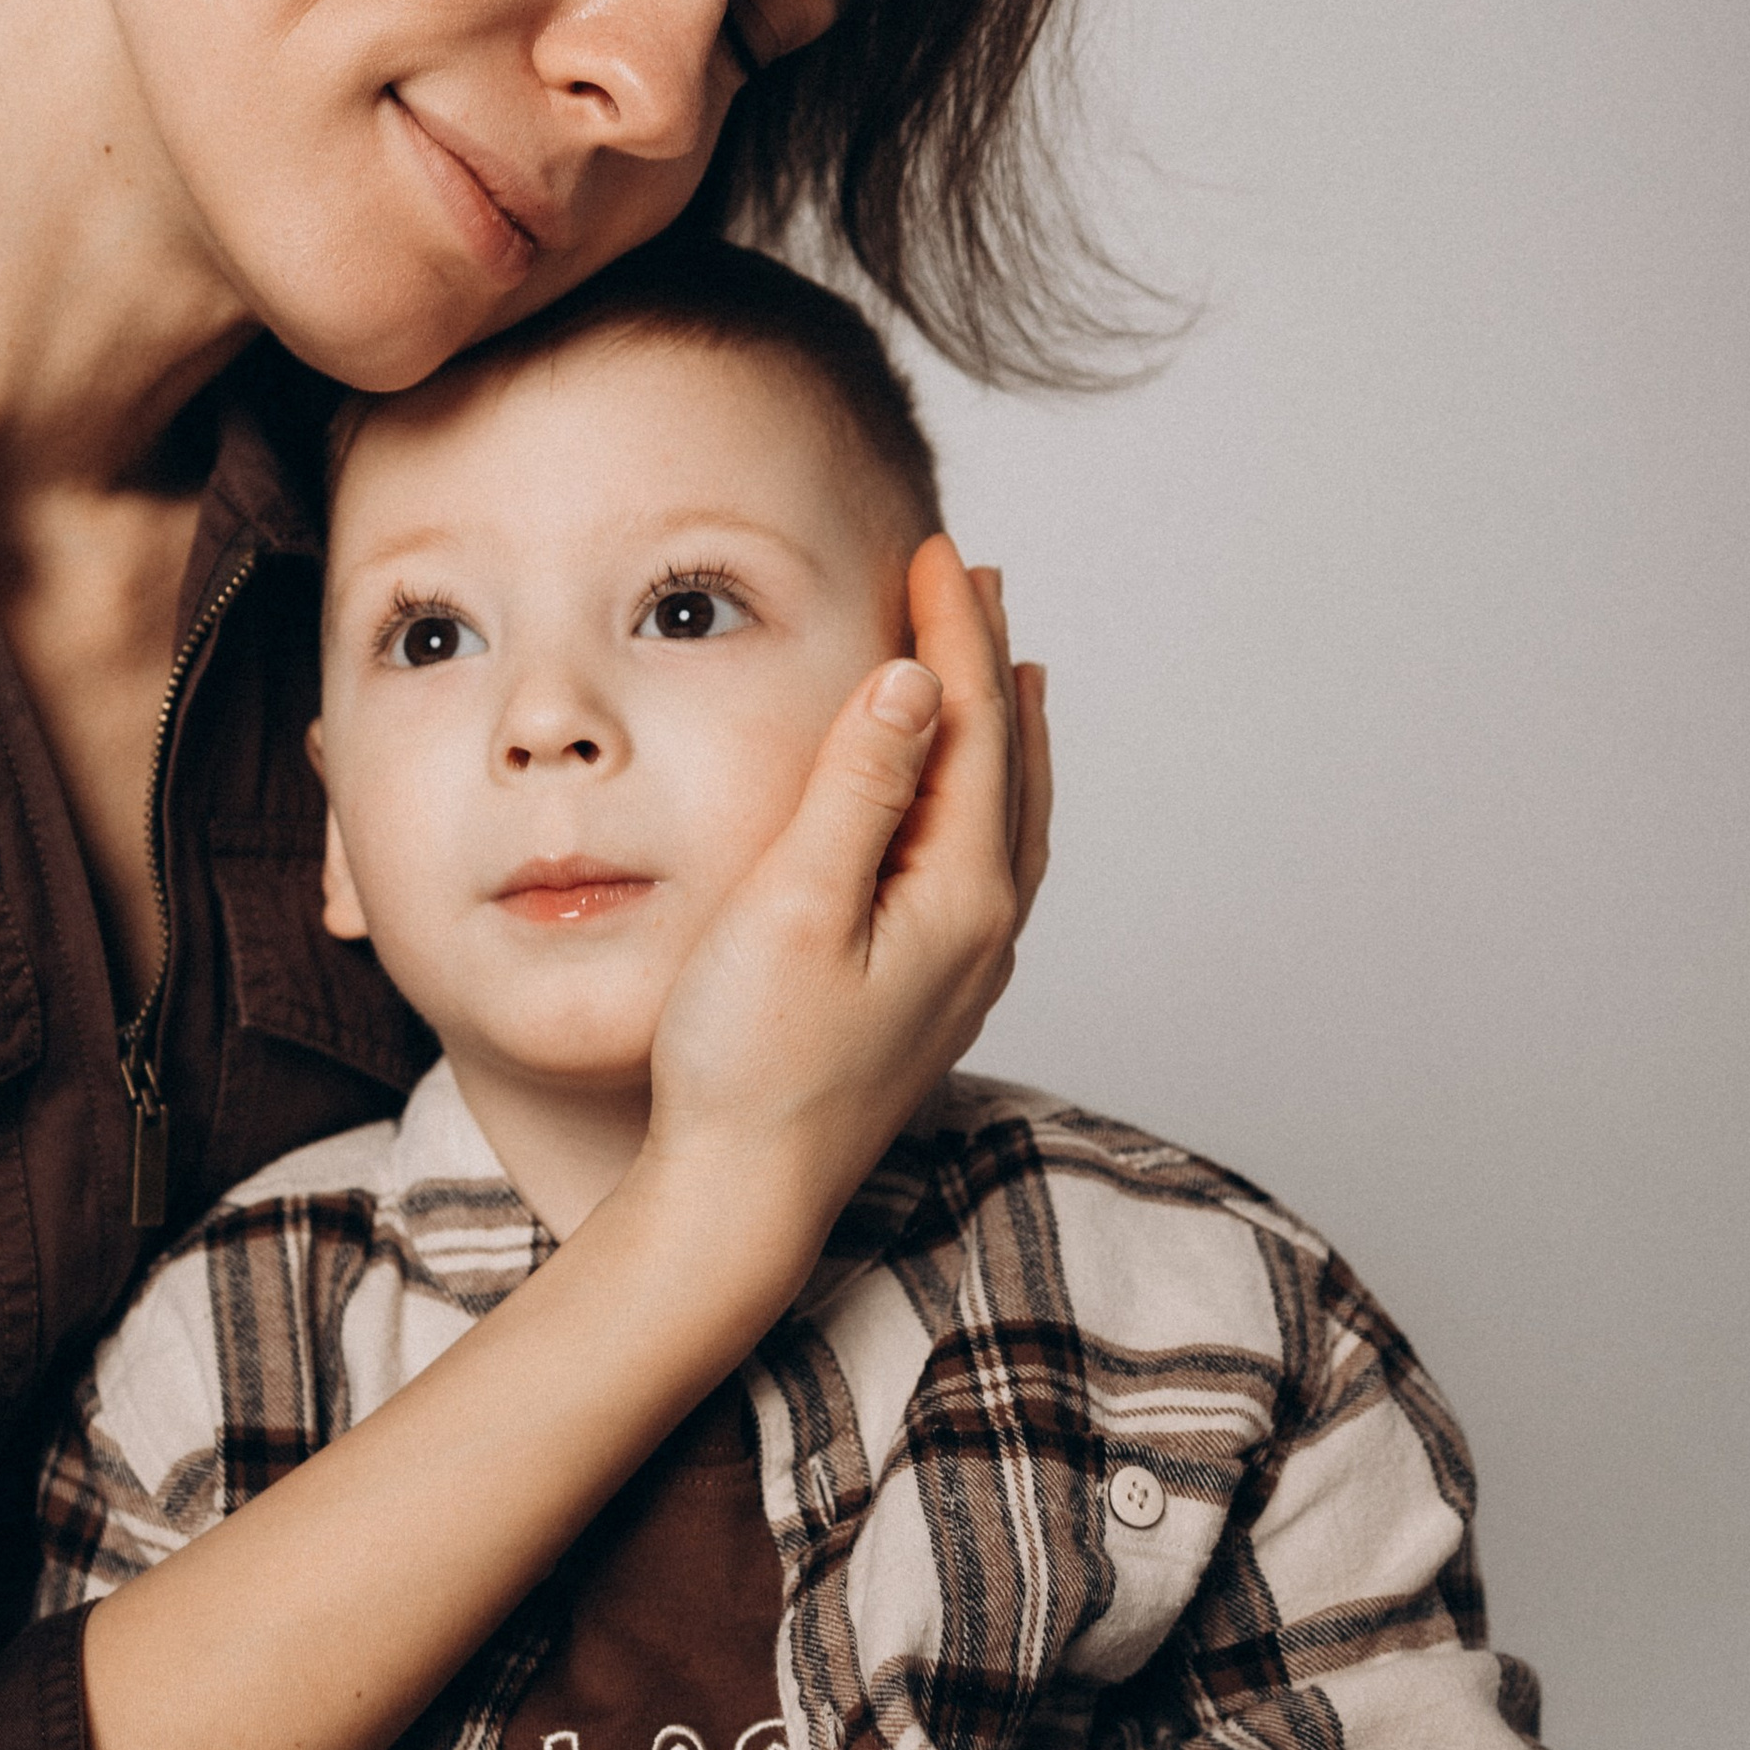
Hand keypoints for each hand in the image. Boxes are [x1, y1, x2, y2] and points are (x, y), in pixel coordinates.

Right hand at [644, 534, 1050, 1241]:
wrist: (743, 1198)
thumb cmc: (748, 1065)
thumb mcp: (792, 908)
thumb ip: (859, 790)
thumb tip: (917, 681)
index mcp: (959, 897)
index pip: (972, 728)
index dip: (954, 633)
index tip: (937, 552)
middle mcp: (983, 928)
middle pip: (1005, 763)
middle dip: (988, 663)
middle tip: (974, 576)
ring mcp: (963, 965)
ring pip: (1007, 815)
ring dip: (1001, 729)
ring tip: (1004, 666)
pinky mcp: (930, 991)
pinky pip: (986, 861)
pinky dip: (987, 799)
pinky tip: (966, 801)